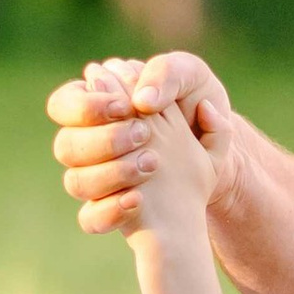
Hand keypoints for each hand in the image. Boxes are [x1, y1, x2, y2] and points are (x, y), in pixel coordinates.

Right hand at [47, 49, 238, 238]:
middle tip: (144, 134)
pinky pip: (90, 219)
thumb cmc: (200, 105)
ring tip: (152, 164)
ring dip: (110, 173)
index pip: (64, 103)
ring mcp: (102, 179)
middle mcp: (94, 144)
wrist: (228, 154)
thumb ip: (167, 74)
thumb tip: (141, 100)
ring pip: (75, 182)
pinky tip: (137, 199)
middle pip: (65, 145)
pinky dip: (110, 211)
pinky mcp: (113, 209)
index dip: (89, 106)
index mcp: (101, 106)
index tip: (126, 107)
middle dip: (103, 139)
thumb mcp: (192, 78)